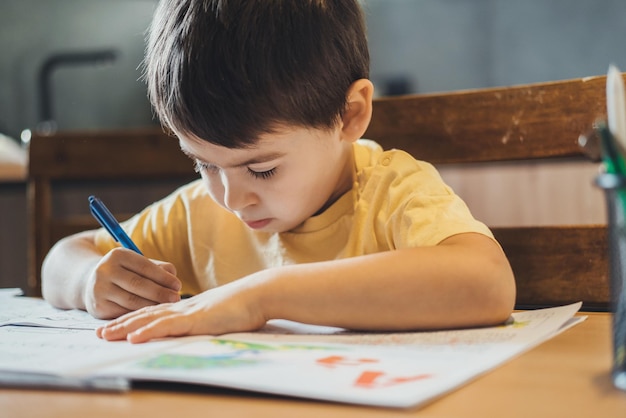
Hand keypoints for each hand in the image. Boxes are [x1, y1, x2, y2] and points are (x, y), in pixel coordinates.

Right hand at [84, 247, 181, 318]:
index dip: (163, 277)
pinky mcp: (98, 307)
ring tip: (167, 307)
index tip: (178, 285)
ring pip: (131, 301)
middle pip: (138, 284)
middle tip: (176, 298)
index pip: (144, 266)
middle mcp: (105, 271)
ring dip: (152, 306)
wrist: (92, 283)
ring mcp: (99, 290)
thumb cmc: (126, 272)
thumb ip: (159, 269)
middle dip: (160, 292)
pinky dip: (140, 315)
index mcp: (118, 255)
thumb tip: (174, 283)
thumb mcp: (139, 264)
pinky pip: (124, 313)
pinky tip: (152, 315)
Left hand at [96, 278, 265, 342]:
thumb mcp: (219, 313)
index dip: (134, 319)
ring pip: (151, 320)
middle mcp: (183, 308)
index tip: (116, 326)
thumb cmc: (244, 305)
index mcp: (188, 307)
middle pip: (146, 315)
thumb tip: (200, 323)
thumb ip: (205, 318)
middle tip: (99, 333)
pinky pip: (168, 326)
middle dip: (121, 324)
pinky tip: (134, 337)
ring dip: (126, 328)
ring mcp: (189, 313)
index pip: (155, 312)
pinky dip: (149, 330)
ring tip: (105, 335)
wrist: (258, 294)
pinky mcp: (197, 320)